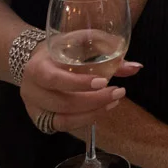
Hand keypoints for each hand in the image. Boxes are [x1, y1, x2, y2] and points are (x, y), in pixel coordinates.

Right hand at [19, 49, 141, 133]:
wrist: (36, 59)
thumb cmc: (62, 48)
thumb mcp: (82, 41)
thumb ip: (107, 51)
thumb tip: (136, 68)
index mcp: (37, 67)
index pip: (54, 79)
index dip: (78, 83)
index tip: (104, 82)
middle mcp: (31, 90)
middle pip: (62, 103)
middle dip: (94, 101)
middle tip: (118, 93)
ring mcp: (34, 108)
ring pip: (62, 120)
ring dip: (92, 114)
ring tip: (113, 103)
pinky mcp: (40, 119)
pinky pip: (62, 126)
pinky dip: (83, 121)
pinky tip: (100, 111)